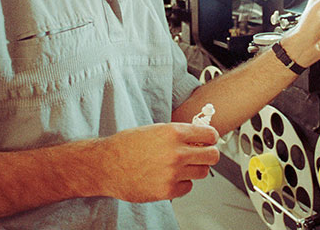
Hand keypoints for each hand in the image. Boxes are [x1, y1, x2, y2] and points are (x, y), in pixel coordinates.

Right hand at [78, 123, 219, 201]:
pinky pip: (188, 187)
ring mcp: (173, 173)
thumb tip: (198, 137)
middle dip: (209, 154)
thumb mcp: (154, 129)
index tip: (209, 141)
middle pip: (212, 156)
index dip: (211, 138)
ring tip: (182, 167)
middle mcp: (176, 152)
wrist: (106, 165)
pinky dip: (182, 183)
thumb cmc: (127, 146)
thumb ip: (178, 133)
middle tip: (202, 155)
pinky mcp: (167, 190)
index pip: (210, 135)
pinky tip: (170, 178)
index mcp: (174, 133)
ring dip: (195, 169)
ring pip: (202, 172)